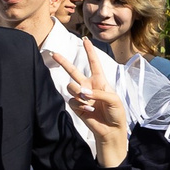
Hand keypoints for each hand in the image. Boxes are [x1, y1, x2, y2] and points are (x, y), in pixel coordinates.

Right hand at [50, 50, 129, 164]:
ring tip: (88, 100)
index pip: (94, 63)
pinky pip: (73, 100)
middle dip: (64, 62)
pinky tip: (88, 109)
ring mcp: (81, 96)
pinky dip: (80, 104)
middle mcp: (88, 86)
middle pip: (73, 71)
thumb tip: (82, 92)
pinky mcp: (76, 106)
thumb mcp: (113, 99)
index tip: (85, 40)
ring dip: (79, 93)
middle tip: (54, 53)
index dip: (90, 51)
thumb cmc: (116, 112)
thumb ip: (98, 92)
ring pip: (71, 86)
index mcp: (100, 81)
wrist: (111, 129)